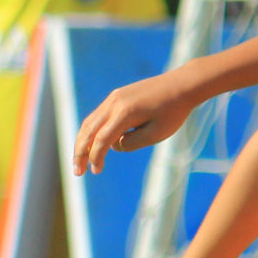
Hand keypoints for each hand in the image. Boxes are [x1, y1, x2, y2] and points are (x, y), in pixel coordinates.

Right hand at [74, 72, 192, 174]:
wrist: (181, 85)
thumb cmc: (173, 112)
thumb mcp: (156, 134)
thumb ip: (132, 143)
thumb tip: (114, 145)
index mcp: (126, 112)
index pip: (102, 139)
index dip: (96, 157)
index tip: (95, 172)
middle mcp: (115, 102)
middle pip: (88, 131)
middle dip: (80, 152)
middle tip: (76, 172)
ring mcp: (114, 98)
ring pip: (89, 122)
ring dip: (82, 142)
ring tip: (80, 161)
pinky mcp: (117, 96)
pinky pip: (98, 116)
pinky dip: (92, 132)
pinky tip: (93, 145)